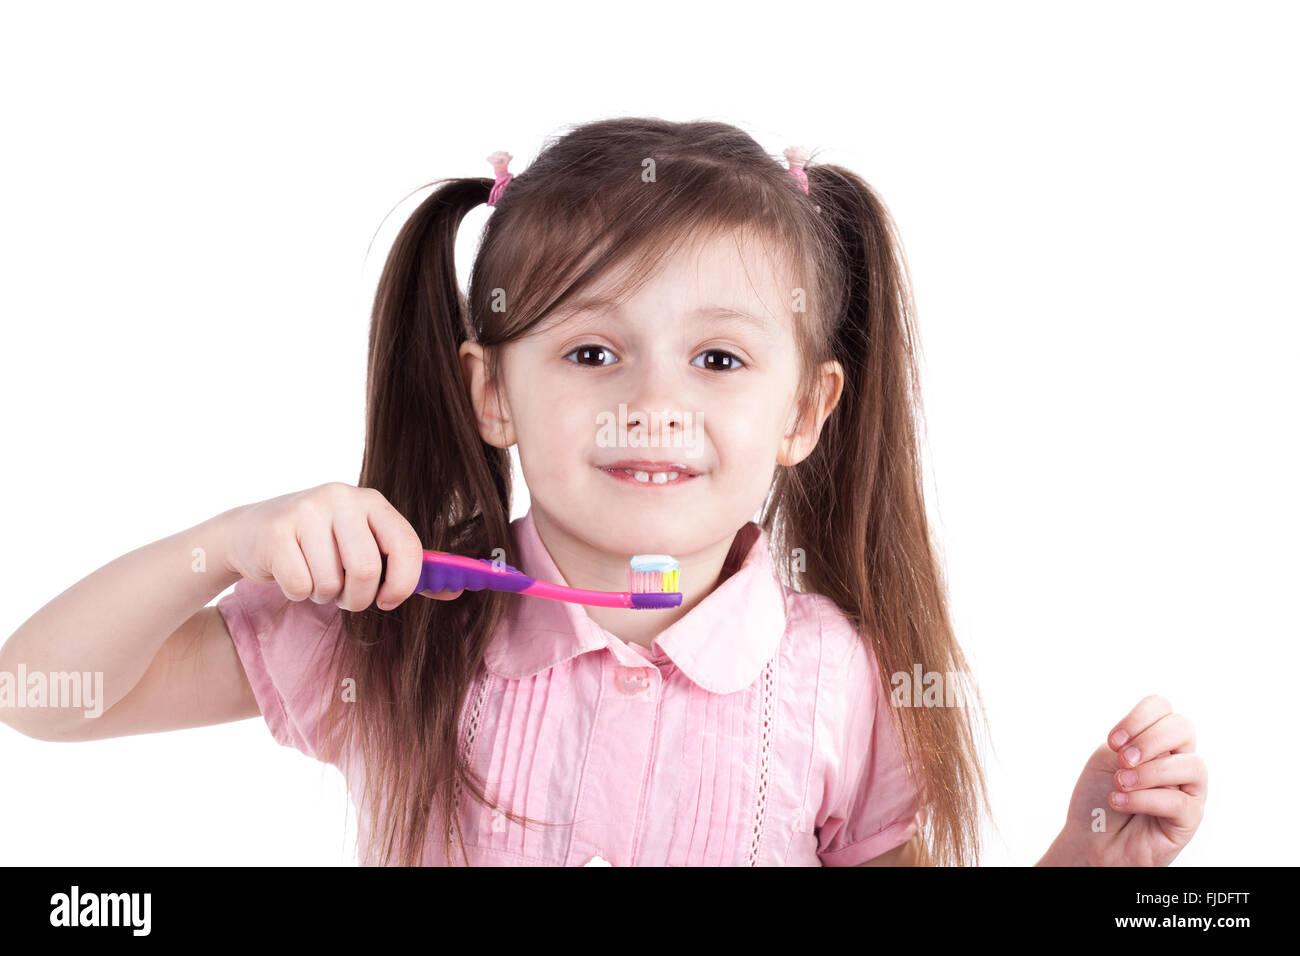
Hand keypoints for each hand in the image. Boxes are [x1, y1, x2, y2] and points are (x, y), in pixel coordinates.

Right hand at [221, 482, 462, 610]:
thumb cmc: (320, 546)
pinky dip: (298, 593)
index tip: (389, 601)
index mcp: (372, 501)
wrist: (251, 531)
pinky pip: (300, 586)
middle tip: (344, 596)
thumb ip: (406, 569)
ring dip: (325, 595)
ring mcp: (306, 510)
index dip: (403, 583)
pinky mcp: (276, 531)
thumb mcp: (364, 546)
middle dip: (357, 599)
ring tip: (315, 577)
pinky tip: (291, 573)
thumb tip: (456, 589)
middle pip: (366, 570)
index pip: (407, 545)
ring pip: (332, 582)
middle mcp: (342, 497)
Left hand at [1039, 695, 1206, 865]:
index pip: (1162, 708)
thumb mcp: (1107, 758)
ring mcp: (1188, 789)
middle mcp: (1177, 760)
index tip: (1112, 741)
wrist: (1091, 839)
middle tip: (1121, 759)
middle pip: (1184, 727)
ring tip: (1121, 783)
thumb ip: (1130, 741)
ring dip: (1150, 771)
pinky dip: (1145, 799)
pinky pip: (1180, 802)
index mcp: (1156, 741)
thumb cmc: (1099, 797)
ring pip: (1193, 765)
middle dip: (1149, 740)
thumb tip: (1151, 739)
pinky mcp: (1188, 820)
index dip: (1138, 717)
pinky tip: (1120, 801)